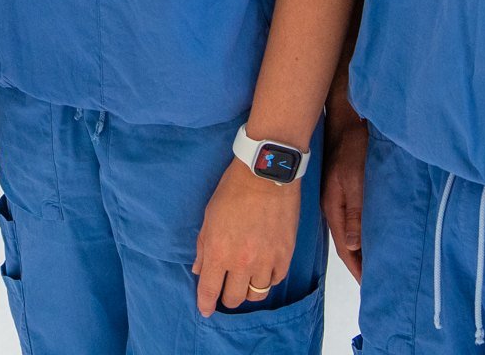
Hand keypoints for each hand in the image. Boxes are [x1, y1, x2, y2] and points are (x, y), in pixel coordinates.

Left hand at [191, 161, 299, 315]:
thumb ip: (203, 247)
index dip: (205, 304)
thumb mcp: (209, 217)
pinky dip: (267, 279)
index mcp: (219, 252)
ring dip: (248, 289)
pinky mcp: (285, 256)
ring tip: (245, 279)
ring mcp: (266, 261)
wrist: (265, 175)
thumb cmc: (233, 191)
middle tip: (225, 289)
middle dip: (226, 297)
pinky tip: (263, 269)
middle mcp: (242, 262)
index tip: (205, 310)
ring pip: (256, 294)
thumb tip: (199, 269)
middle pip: (233, 298)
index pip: (209, 290)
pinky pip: (275, 281)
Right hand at [321, 115, 368, 280]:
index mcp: (333, 208)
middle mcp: (332, 206)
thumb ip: (354, 213)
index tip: (369, 285)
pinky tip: (368, 234)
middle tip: (372, 280)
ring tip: (372, 264)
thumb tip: (353, 246)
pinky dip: (359, 232)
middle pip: (344, 243)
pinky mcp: (342, 189)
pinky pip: (350, 219)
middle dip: (356, 263)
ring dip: (358, 248)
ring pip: (347, 231)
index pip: (344, 248)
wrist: (344, 120)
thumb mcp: (355, 180)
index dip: (356, 267)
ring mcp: (335, 197)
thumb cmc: (352, 148)